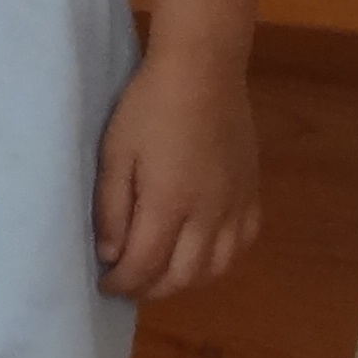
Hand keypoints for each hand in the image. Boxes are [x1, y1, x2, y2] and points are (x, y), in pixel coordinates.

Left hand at [94, 43, 261, 301]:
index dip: (122, 283)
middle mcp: (208, 213)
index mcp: (169, 203)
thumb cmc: (149, 105)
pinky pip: (243, 242)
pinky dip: (221, 259)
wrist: (203, 69)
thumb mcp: (116, 152)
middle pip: (182, 275)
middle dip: (151, 288)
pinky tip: (202, 251)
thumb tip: (111, 256)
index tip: (105, 284)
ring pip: (217, 267)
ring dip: (186, 280)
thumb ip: (112, 208)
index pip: (144, 265)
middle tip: (130, 283)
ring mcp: (235, 204)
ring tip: (162, 272)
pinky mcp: (252, 192)